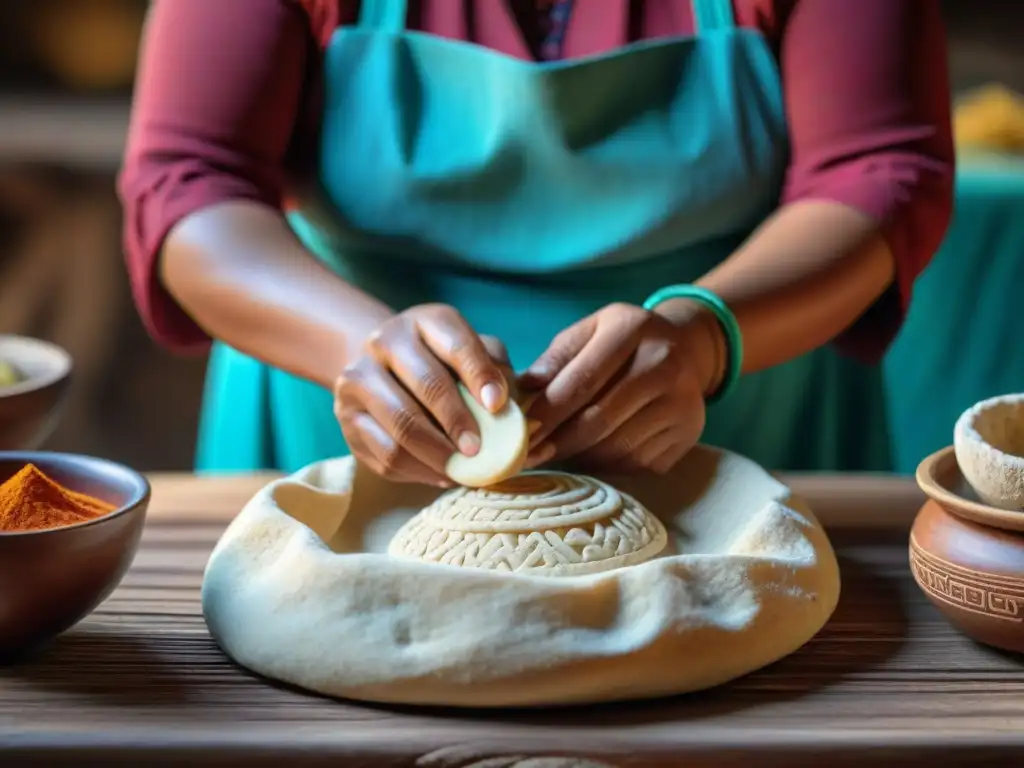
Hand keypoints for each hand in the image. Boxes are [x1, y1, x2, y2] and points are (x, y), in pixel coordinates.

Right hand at [333, 304, 510, 485]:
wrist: (382, 369)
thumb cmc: (443, 365)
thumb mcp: (474, 356)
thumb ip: (499, 376)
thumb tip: (519, 420)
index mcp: (426, 321)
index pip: (457, 344)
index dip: (480, 375)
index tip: (498, 405)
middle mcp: (386, 341)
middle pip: (427, 383)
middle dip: (458, 420)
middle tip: (480, 449)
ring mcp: (359, 378)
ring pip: (402, 423)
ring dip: (438, 453)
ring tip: (462, 469)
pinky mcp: (348, 418)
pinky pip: (385, 452)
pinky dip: (419, 470)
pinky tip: (442, 474)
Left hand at [520, 302, 717, 473]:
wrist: (688, 349)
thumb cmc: (624, 341)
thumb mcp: (591, 331)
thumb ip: (557, 357)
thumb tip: (523, 390)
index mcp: (632, 330)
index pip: (582, 381)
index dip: (548, 412)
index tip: (522, 432)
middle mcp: (663, 365)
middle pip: (600, 419)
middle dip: (559, 442)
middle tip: (531, 455)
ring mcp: (681, 403)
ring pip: (617, 447)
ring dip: (580, 456)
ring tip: (558, 453)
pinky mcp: (688, 433)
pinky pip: (636, 461)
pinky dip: (607, 464)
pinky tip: (592, 454)